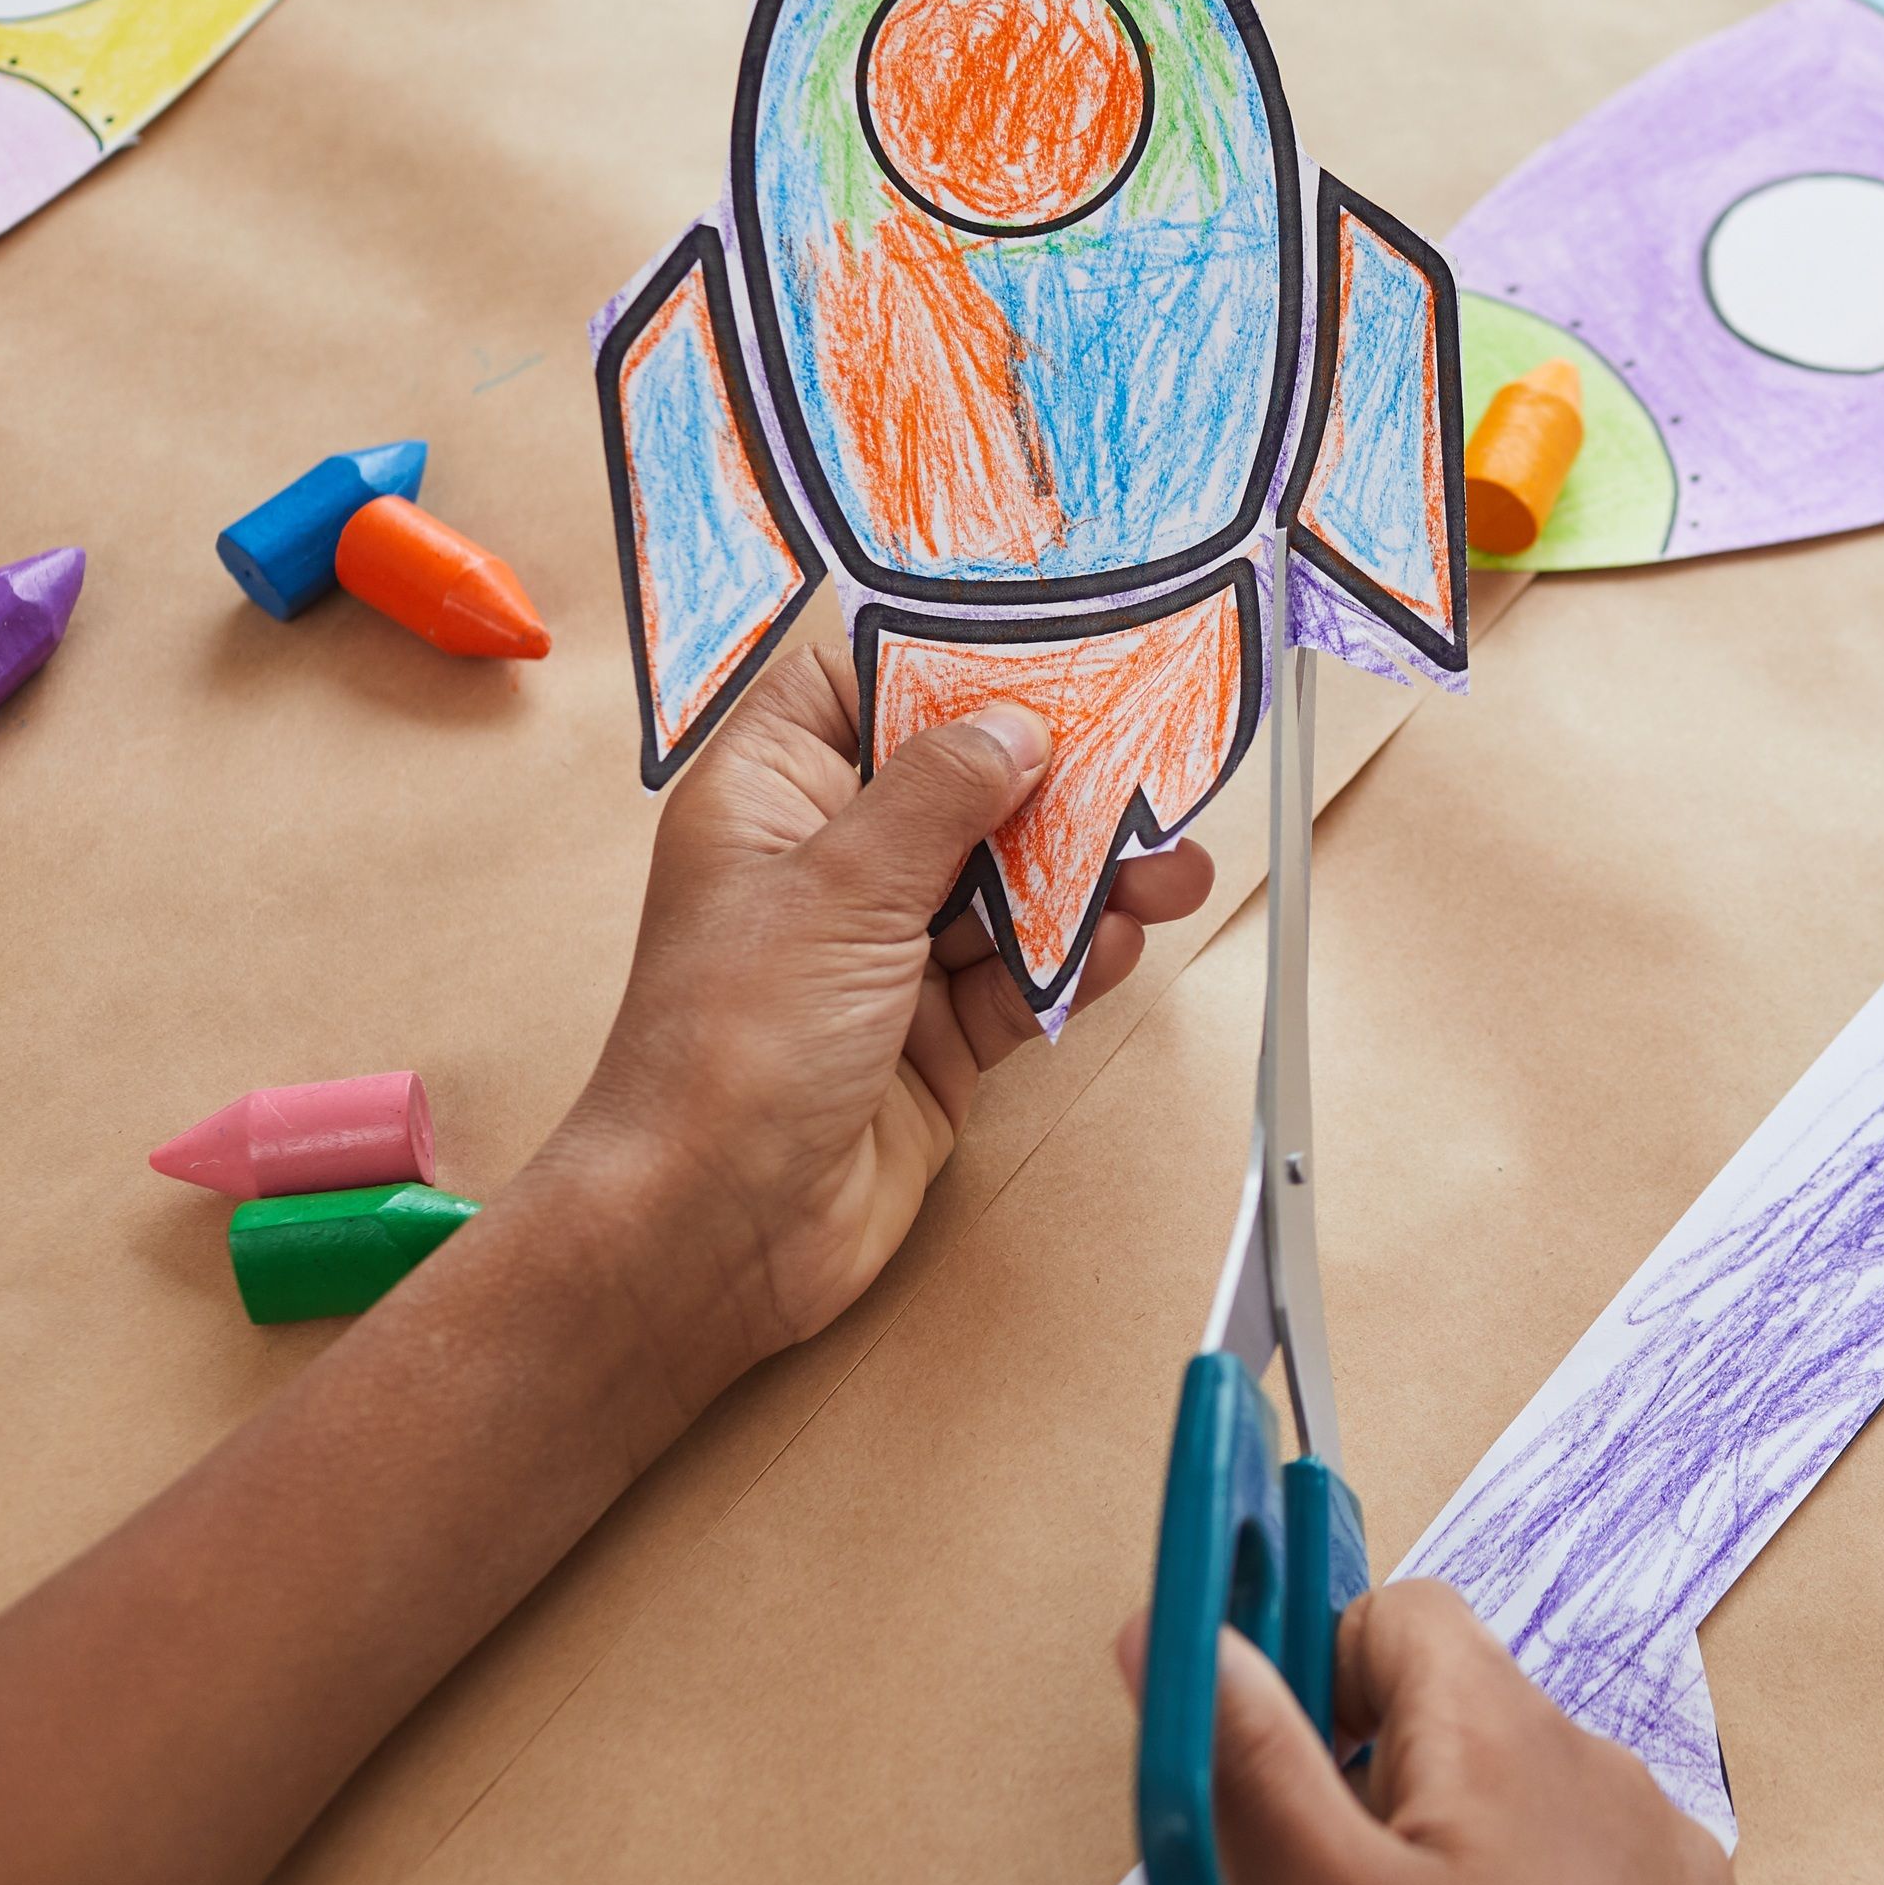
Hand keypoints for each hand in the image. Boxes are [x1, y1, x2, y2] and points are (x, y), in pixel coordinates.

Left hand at [539, 647, 1212, 1382]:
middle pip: (959, 789)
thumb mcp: (842, 889)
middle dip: (1057, 782)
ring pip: (1005, 887)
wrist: (714, 1232)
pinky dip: (1071, 963)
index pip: (859, 688)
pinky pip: (1018, 978)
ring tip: (1169, 869)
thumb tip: (1014, 725)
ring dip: (1087, 878)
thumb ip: (940, 795)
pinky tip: (1117, 944)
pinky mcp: (930, 1036)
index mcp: (770, 800)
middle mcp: (826, 867)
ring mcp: (881, 955)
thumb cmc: (730, 1050)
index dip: (947, 664)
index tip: (1047, 653)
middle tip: (1148, 764)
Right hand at [1118, 1581, 1745, 1884]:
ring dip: (1437, 1869)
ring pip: (1502, 1816)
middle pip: (1441, 1728)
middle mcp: (1595, 1761)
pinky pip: (1572, 1882)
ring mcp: (1654, 1848)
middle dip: (1362, 1806)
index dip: (1312, 1683)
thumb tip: (1180, 1634)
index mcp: (1504, 1727)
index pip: (1392, 1616)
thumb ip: (1250, 1761)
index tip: (1263, 1772)